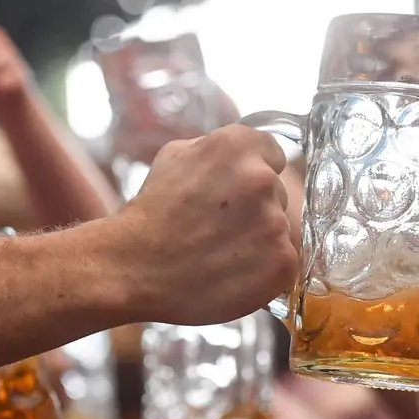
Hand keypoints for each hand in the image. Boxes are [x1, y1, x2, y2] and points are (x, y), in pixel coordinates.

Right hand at [108, 125, 297, 324]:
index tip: (234, 196)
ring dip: (260, 240)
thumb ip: (216, 148)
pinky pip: (285, 263)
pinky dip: (265, 271)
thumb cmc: (151, 213)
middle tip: (220, 229)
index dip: (252, 176)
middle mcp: (261, 178)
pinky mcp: (281, 262)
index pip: (272, 155)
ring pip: (281, 229)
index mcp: (238, 145)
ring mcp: (274, 222)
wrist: (133, 267)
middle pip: (278, 193)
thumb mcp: (175, 157)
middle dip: (256, 209)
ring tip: (222, 254)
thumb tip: (243, 152)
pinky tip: (233, 274)